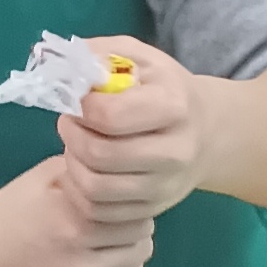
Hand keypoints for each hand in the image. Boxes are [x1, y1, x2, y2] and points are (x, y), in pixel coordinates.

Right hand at [0, 154, 153, 266]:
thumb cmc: (6, 216)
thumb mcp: (45, 178)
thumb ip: (89, 172)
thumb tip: (125, 168)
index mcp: (76, 230)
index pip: (139, 216)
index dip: (129, 205)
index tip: (112, 203)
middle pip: (141, 245)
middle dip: (128, 231)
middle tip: (104, 224)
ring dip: (122, 257)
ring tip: (94, 247)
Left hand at [56, 39, 205, 226]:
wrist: (208, 133)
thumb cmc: (164, 89)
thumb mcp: (138, 56)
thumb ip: (98, 55)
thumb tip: (58, 68)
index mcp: (173, 106)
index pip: (109, 115)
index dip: (81, 106)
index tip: (78, 100)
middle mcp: (175, 152)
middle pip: (99, 154)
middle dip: (72, 136)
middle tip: (70, 122)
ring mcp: (165, 187)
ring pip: (95, 188)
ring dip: (72, 165)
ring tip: (76, 147)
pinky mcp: (153, 210)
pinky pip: (98, 212)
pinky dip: (79, 193)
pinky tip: (83, 171)